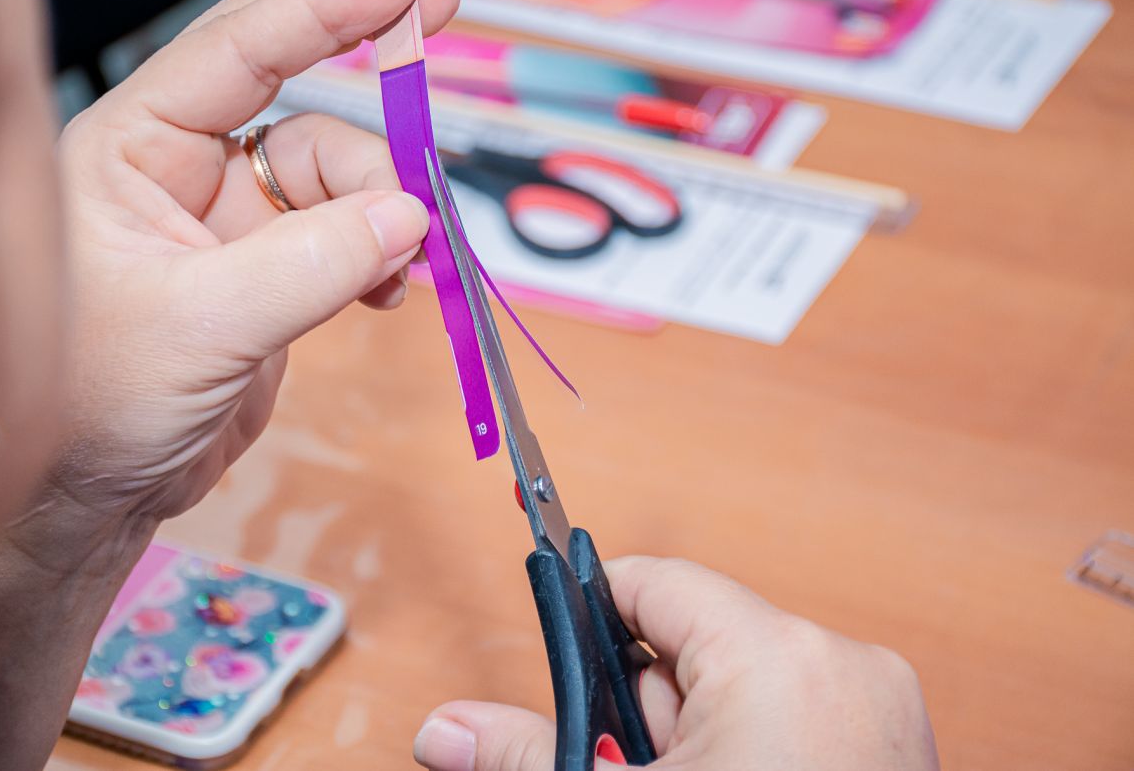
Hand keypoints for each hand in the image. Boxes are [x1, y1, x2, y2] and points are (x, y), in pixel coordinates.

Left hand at [39, 0, 457, 536]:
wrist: (93, 500)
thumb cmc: (95, 403)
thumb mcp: (201, 326)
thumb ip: (309, 264)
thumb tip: (409, 215)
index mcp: (131, 150)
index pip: (235, 52)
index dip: (322, 9)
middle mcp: (182, 174)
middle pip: (305, 116)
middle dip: (374, 120)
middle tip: (438, 65)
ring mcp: (232, 228)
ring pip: (341, 185)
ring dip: (387, 214)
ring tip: (408, 264)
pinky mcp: (271, 278)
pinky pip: (350, 240)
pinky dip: (383, 257)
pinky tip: (391, 290)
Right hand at [413, 557, 938, 770]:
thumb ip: (526, 754)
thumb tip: (445, 729)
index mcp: (780, 657)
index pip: (653, 583)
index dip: (589, 619)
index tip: (555, 663)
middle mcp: (842, 667)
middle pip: (693, 646)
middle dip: (646, 713)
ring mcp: (878, 712)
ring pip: (739, 693)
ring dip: (695, 744)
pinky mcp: (892, 751)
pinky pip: (789, 724)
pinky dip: (747, 756)